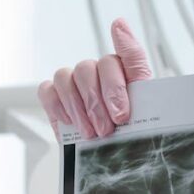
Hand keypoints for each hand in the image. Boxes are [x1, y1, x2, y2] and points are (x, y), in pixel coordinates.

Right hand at [37, 17, 151, 139]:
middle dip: (98, 101)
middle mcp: (99, 71)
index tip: (119, 52)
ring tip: (91, 133)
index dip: (123, 47)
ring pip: (66, 77)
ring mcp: (75, 82)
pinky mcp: (55, 96)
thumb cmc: (129, 133)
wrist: (112, 156)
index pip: (126, 53)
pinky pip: (47, 90)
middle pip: (89, 68)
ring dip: (78, 108)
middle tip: (107, 129)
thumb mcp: (145, 115)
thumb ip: (142, 85)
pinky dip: (58, 106)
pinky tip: (71, 123)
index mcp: (127, 73)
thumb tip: (127, 37)